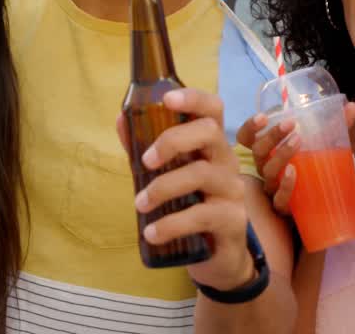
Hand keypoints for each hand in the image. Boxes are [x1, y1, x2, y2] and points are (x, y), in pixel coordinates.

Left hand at [116, 88, 253, 290]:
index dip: (193, 98)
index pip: (212, 110)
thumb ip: (145, 149)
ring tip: (139, 204)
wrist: (218, 256)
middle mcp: (227, 162)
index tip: (167, 99)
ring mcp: (233, 191)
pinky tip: (152, 233)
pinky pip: (202, 215)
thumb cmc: (190, 207)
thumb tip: (120, 119)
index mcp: (211, 146)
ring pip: (201, 174)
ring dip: (163, 187)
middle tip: (144, 162)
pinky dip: (171, 224)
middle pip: (209, 132)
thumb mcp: (166, 175)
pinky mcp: (234, 221)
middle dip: (173, 140)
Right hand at [236, 102, 354, 215]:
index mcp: (267, 152)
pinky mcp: (284, 207)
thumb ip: (335, 126)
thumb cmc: (315, 168)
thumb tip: (353, 106)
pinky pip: (279, 199)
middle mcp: (265, 169)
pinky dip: (285, 185)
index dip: (250, 127)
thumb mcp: (323, 145)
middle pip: (258, 152)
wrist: (323, 204)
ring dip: (280, 155)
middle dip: (272, 136)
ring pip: (267, 172)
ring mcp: (272, 189)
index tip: (264, 116)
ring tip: (297, 141)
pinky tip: (293, 173)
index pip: (247, 139)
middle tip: (291, 124)